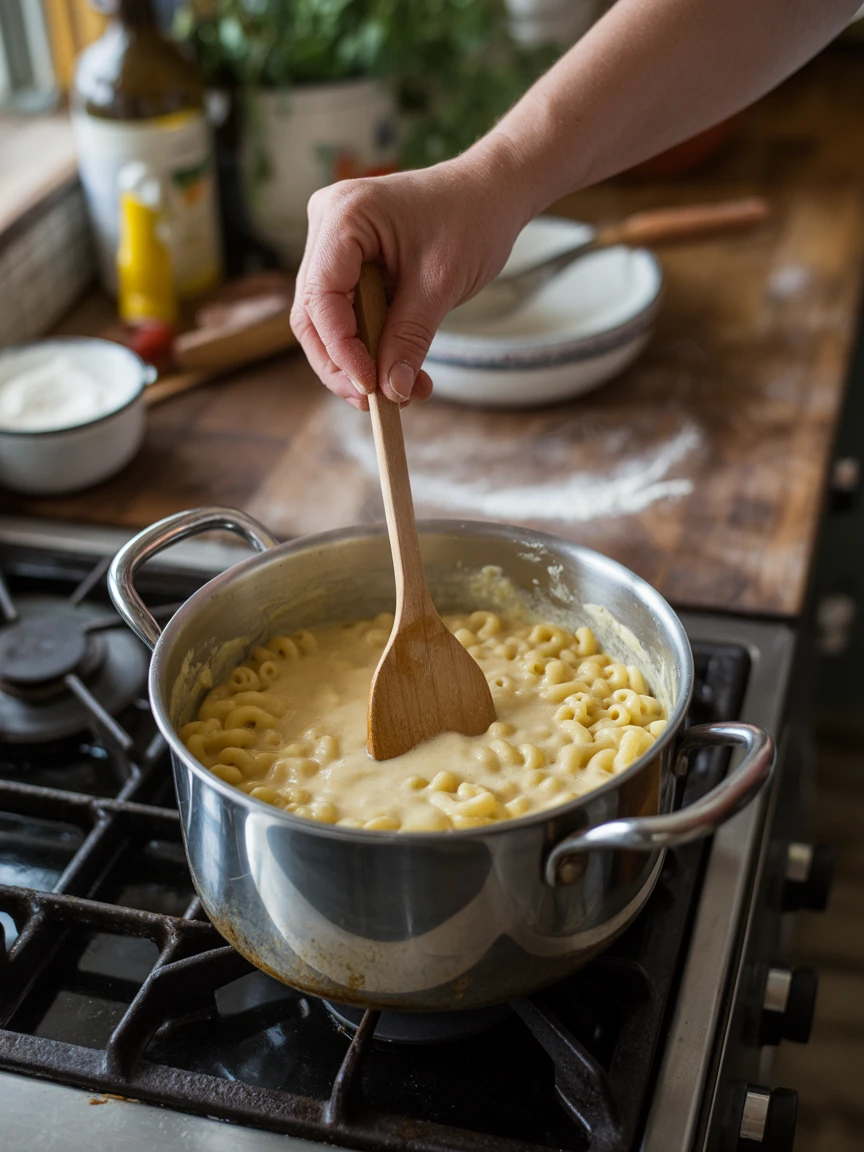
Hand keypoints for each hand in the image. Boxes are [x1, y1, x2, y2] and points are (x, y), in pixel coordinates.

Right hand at [290, 145, 528, 408]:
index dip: (341, 348)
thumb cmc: (471, 219)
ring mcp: (333, 244)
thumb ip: (411, 337)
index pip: (321, 297)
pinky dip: (371, 348)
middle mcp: (326, 226)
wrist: (491, 193)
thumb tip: (392, 391)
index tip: (371, 386)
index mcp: (344, 216)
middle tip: (376, 402)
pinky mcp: (348, 263)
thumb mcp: (442, 283)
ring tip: (400, 393)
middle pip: (313, 314)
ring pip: (327, 322)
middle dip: (343, 365)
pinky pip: (348, 315)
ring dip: (359, 363)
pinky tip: (402, 373)